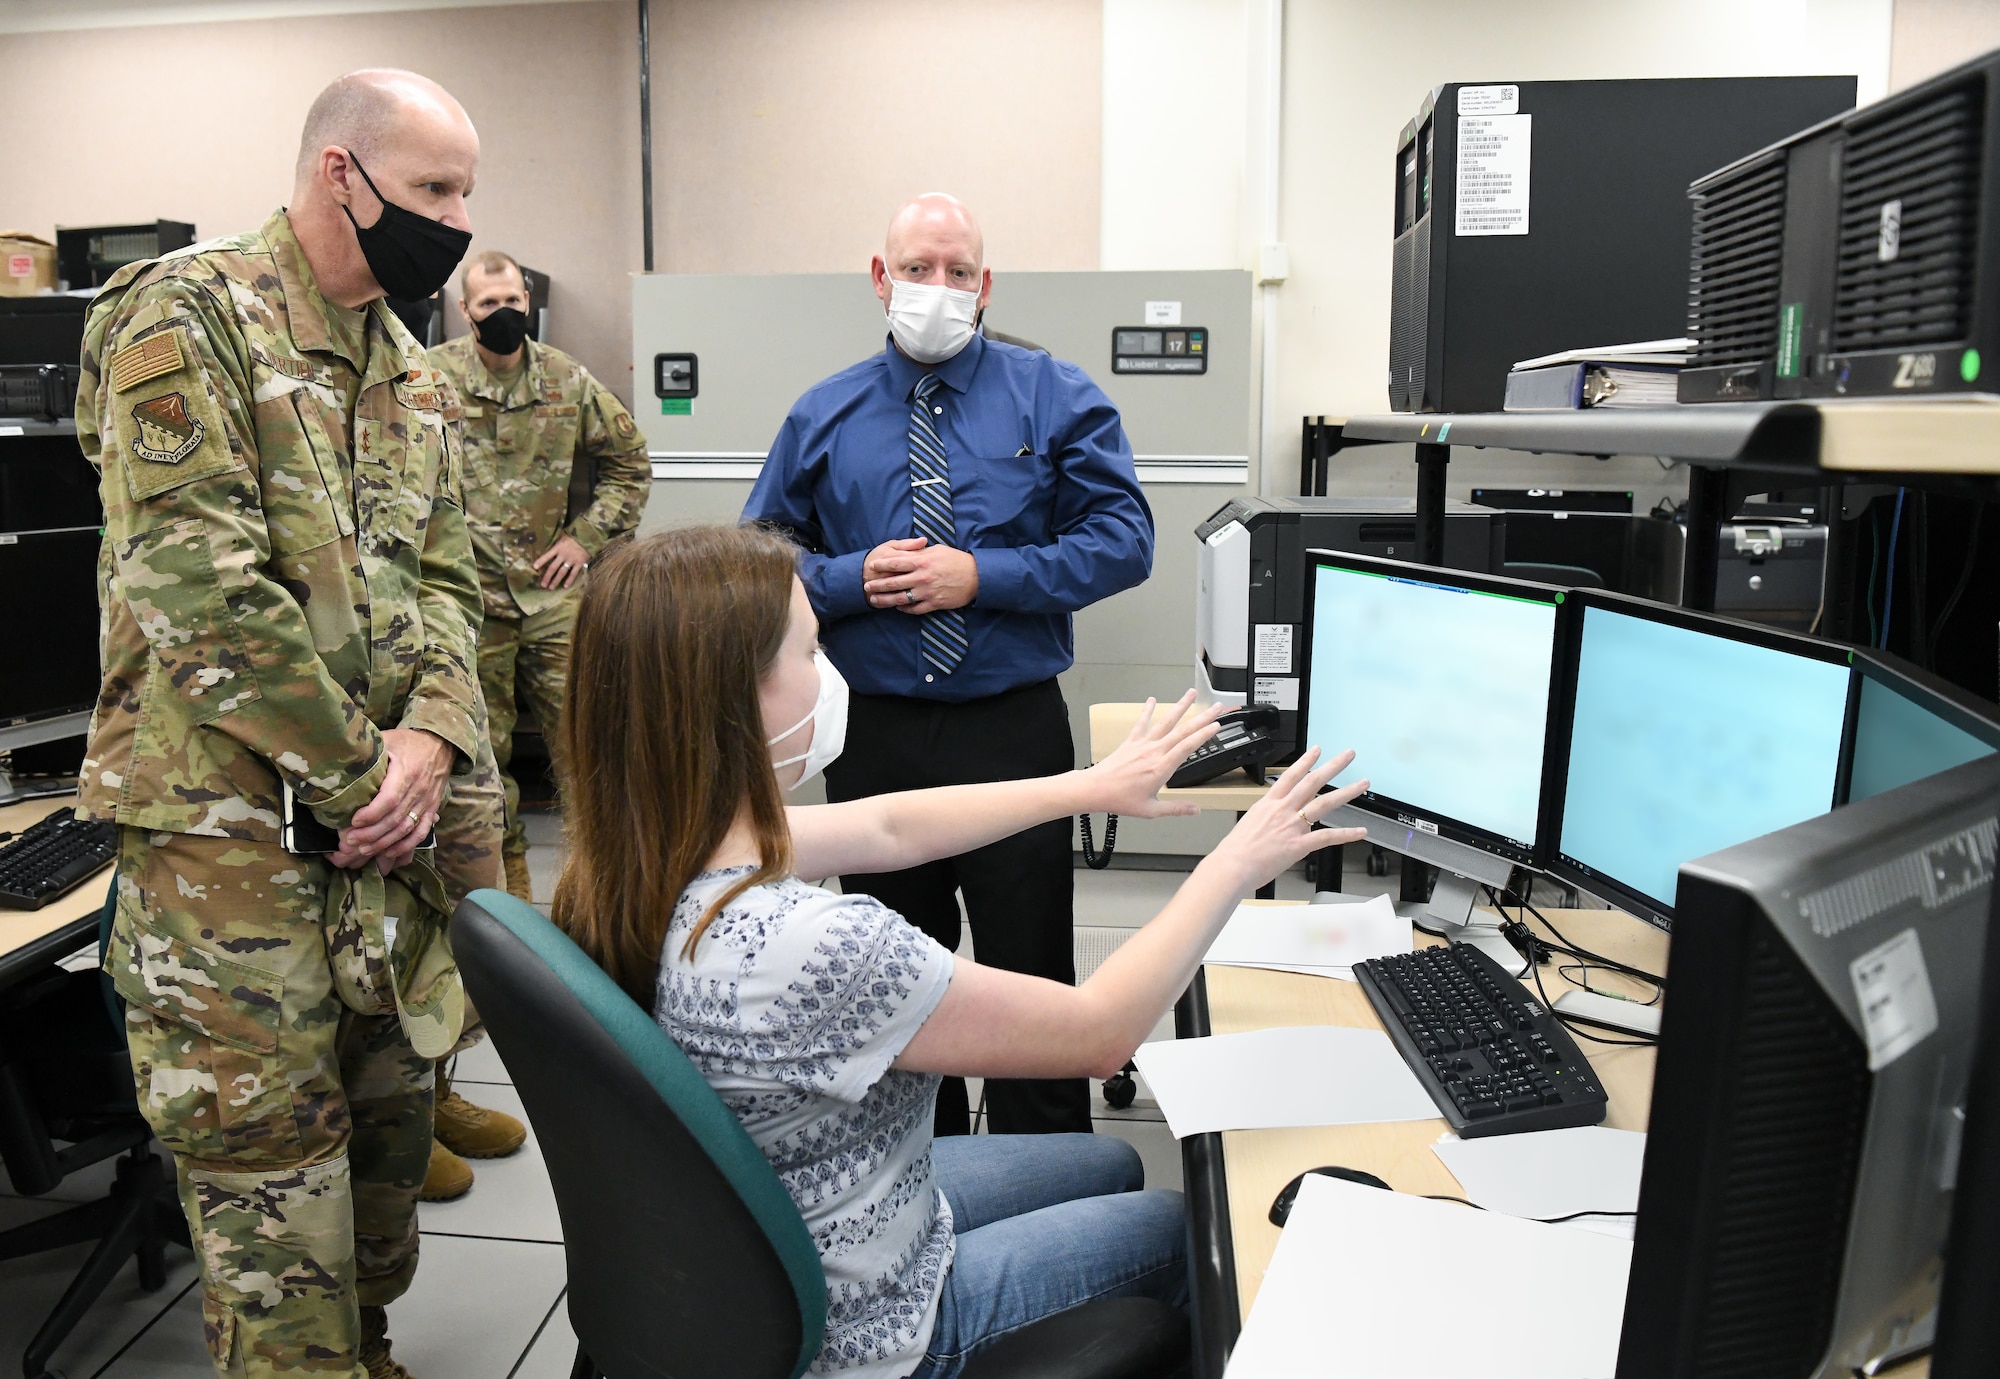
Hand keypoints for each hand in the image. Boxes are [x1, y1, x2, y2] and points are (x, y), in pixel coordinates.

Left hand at [331, 729, 453, 872]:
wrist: (440, 743)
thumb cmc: (408, 741)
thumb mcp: (387, 739)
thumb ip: (369, 752)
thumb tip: (340, 761)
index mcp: (407, 770)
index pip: (390, 798)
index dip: (371, 813)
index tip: (353, 820)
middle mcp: (419, 789)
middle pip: (395, 818)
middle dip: (371, 833)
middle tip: (349, 840)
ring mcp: (427, 801)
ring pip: (406, 828)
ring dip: (384, 842)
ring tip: (363, 848)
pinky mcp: (432, 809)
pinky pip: (420, 832)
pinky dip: (405, 845)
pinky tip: (388, 852)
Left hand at [531, 534, 590, 589]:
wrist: (589, 536)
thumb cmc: (574, 536)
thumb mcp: (563, 537)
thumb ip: (557, 543)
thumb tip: (548, 547)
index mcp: (558, 548)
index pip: (547, 555)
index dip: (541, 561)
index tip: (534, 567)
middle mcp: (563, 555)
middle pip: (553, 567)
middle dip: (547, 577)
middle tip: (543, 585)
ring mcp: (571, 560)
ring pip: (562, 572)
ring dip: (556, 580)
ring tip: (551, 588)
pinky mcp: (580, 563)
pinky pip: (573, 573)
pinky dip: (569, 580)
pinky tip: (565, 586)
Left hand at [863, 539, 978, 612]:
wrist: (976, 577)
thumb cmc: (956, 560)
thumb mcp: (937, 550)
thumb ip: (920, 551)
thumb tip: (907, 550)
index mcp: (922, 561)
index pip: (896, 562)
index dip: (882, 564)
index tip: (872, 565)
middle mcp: (922, 577)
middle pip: (894, 582)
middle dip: (877, 584)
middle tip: (866, 586)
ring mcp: (927, 592)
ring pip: (900, 598)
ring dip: (885, 599)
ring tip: (875, 600)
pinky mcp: (934, 604)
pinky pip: (914, 609)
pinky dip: (904, 609)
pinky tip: (898, 607)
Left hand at [1080, 691, 1225, 817]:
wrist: (1094, 789)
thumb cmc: (1119, 799)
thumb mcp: (1151, 810)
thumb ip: (1175, 809)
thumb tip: (1195, 810)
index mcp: (1161, 768)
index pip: (1188, 746)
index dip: (1204, 734)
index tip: (1216, 725)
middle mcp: (1153, 752)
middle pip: (1183, 730)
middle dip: (1202, 717)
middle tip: (1216, 707)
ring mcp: (1142, 745)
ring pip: (1166, 722)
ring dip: (1180, 706)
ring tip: (1191, 694)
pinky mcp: (1131, 742)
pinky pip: (1141, 723)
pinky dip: (1147, 711)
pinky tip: (1152, 700)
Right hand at [1209, 746, 1369, 894]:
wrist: (1232, 865)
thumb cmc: (1235, 849)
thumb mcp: (1249, 822)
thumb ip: (1266, 817)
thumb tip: (1273, 817)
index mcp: (1269, 804)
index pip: (1291, 775)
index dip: (1306, 761)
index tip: (1317, 750)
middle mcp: (1283, 810)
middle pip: (1312, 781)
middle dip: (1333, 766)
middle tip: (1348, 755)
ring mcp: (1293, 826)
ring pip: (1324, 803)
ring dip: (1347, 792)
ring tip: (1362, 784)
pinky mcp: (1299, 845)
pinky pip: (1328, 837)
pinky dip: (1347, 834)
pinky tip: (1361, 831)